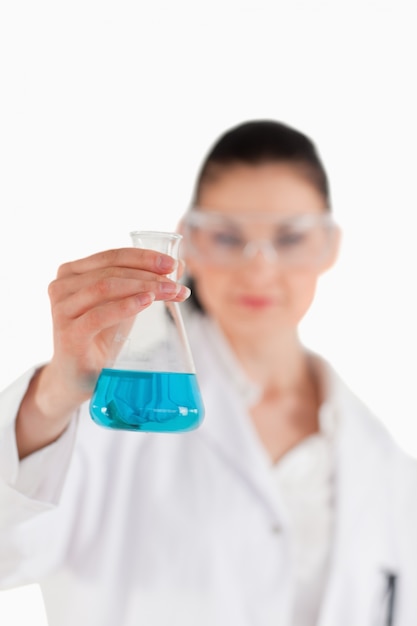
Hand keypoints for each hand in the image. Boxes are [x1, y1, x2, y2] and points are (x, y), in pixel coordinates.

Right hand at [16, 247, 190, 456]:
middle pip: (112, 270)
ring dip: (144, 287)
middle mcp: (61, 286)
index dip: (144, 257)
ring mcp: (61, 310)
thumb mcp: (124, 305)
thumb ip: (144, 284)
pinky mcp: (68, 334)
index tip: (173, 264)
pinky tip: (147, 302)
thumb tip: (178, 265)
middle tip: (176, 284)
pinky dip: (126, 306)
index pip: (112, 256)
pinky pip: (99, 315)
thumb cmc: (100, 337)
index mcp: (72, 272)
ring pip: (107, 287)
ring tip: (170, 293)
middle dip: (149, 275)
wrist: (77, 378)